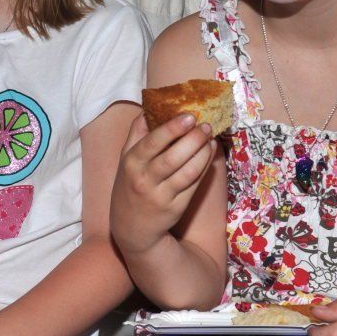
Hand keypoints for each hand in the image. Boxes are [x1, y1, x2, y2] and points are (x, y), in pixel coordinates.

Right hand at [110, 113, 216, 254]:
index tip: (189, 115)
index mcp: (131, 163)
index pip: (152, 142)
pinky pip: (195, 184)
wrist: (132, 228)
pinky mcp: (177, 207)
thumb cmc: (130, 185)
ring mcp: (161, 195)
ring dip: (203, 153)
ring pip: (188, 171)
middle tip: (206, 125)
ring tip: (210, 138)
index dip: (172, 128)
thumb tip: (149, 107)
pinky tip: (210, 153)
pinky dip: (205, 166)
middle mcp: (144, 179)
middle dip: (193, 139)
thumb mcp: (126, 159)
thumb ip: (136, 133)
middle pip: (173, 157)